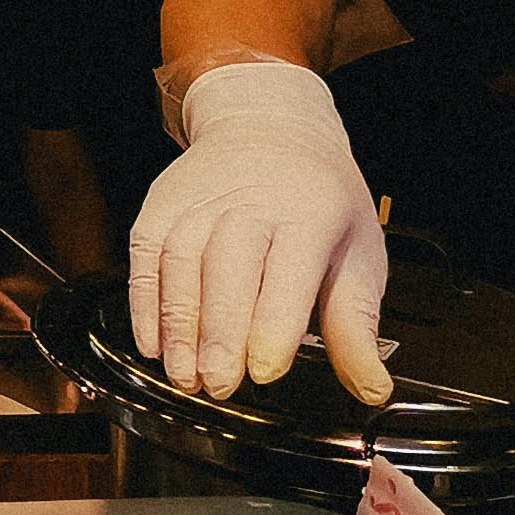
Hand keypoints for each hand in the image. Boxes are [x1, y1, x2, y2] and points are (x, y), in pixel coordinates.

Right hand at [127, 59, 394, 406]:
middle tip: (218, 385)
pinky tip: (153, 344)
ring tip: (184, 377)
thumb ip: (355, 326)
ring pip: (179, 264)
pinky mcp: (160, 207)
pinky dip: (143, 303)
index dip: (273, 324)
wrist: (267, 127)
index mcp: (308, 213)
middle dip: (218, 333)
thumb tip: (370, 388)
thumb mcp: (358, 253)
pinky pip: (145, 258)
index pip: (287, 271)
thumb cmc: (319, 200)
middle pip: (226, 269)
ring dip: (177, 326)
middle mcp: (247, 202)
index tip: (265, 371)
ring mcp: (197, 202)